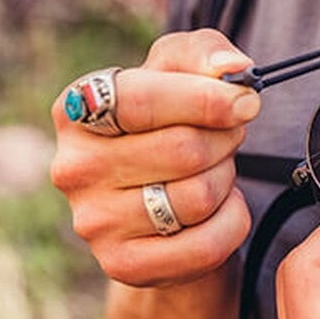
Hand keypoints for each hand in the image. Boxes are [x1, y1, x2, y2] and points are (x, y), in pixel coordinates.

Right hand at [50, 28, 257, 286]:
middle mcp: (72, 167)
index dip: (206, 100)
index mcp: (77, 108)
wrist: (160, 198)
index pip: (142, 100)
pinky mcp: (122, 265)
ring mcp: (93, 222)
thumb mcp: (182, 69)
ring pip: (198, 197)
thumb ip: (206, 53)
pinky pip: (207, 245)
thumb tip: (233, 68)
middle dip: (226, 140)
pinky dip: (232, 222)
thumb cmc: (171, 118)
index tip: (247, 101)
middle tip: (229, 138)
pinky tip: (219, 209)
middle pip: (183, 150)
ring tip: (215, 171)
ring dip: (226, 179)